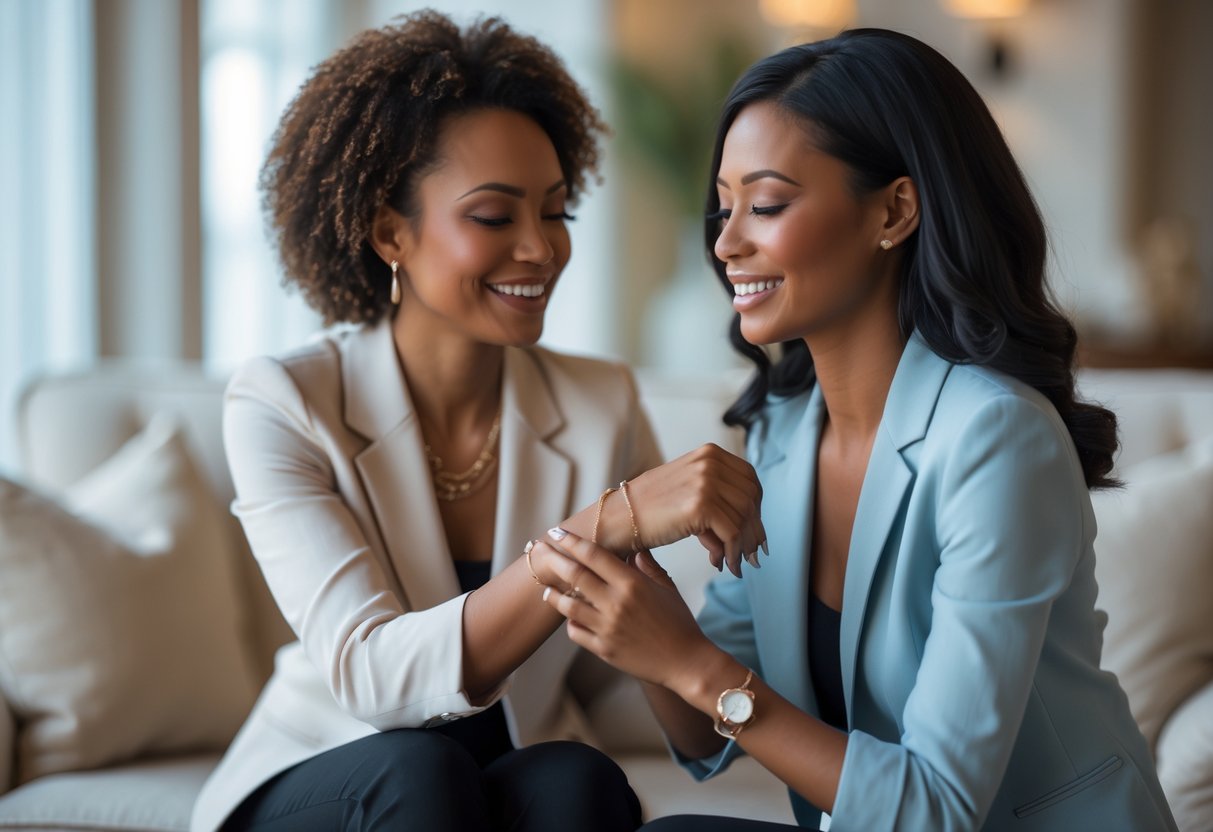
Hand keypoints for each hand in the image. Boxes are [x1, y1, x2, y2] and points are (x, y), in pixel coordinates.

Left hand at [536, 528, 717, 689]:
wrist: (686, 662)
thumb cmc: (679, 623)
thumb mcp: (667, 588)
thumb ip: (647, 566)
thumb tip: (633, 548)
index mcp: (632, 583)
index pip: (594, 556)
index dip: (572, 542)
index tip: (557, 533)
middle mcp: (616, 603)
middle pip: (575, 576)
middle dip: (553, 560)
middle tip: (538, 550)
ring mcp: (607, 628)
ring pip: (568, 606)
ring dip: (553, 595)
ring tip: (546, 589)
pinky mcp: (603, 649)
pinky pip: (576, 632)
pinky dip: (570, 622)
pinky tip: (570, 617)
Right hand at [624, 444, 765, 576]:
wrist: (618, 518)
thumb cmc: (650, 510)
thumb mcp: (689, 488)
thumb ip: (718, 498)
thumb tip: (751, 531)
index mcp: (709, 453)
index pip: (750, 479)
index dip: (756, 508)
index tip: (754, 531)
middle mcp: (710, 462)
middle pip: (752, 499)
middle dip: (753, 530)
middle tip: (751, 554)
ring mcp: (706, 482)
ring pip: (744, 518)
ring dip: (742, 546)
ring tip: (734, 563)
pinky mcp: (701, 505)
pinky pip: (732, 533)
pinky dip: (731, 553)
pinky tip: (722, 565)